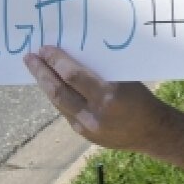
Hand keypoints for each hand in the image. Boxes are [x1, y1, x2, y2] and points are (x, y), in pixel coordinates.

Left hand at [25, 45, 169, 152]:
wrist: (152, 131)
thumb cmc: (141, 98)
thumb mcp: (125, 80)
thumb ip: (100, 73)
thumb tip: (74, 58)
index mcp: (109, 95)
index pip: (73, 75)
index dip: (56, 61)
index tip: (45, 49)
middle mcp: (94, 113)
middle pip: (59, 91)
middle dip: (42, 73)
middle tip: (30, 58)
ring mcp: (87, 127)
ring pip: (58, 103)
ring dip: (46, 85)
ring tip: (36, 71)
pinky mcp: (84, 134)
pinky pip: (66, 112)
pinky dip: (59, 98)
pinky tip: (53, 87)